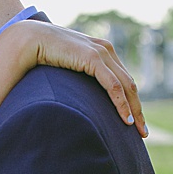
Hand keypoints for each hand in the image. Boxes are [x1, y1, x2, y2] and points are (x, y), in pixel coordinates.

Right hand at [9, 21, 146, 136]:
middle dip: (137, 110)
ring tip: (137, 131)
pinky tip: (126, 120)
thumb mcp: (69, 66)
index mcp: (102, 51)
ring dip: (134, 111)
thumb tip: (79, 98)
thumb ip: (79, 75)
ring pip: (126, 87)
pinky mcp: (93, 58)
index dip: (131, 101)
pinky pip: (113, 86)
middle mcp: (106, 50)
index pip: (124, 79)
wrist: (29, 39)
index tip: (135, 122)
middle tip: (143, 133)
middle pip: (130, 85)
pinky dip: (121, 104)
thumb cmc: (44, 55)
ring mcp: (101, 52)